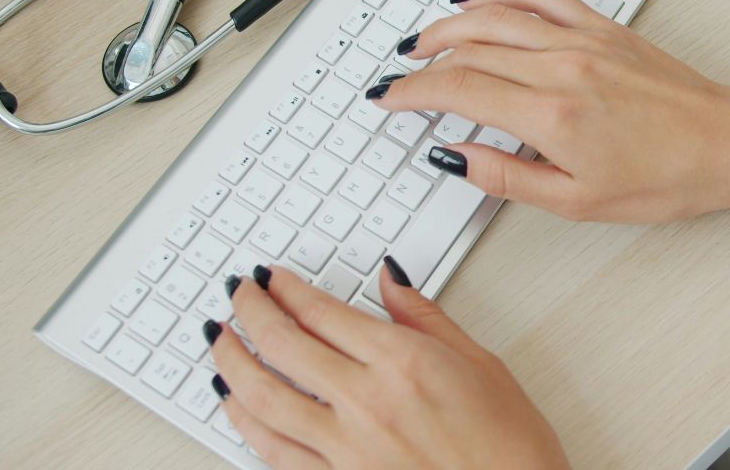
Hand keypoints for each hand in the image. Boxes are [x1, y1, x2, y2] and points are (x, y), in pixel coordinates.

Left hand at [209, 264, 568, 469]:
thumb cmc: (509, 446)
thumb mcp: (479, 362)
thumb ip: (424, 317)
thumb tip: (389, 281)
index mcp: (403, 362)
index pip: (322, 311)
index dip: (287, 288)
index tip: (273, 277)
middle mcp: (366, 402)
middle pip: (283, 345)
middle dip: (250, 311)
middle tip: (239, 293)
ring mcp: (346, 449)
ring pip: (263, 398)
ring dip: (231, 363)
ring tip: (219, 340)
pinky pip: (273, 452)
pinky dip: (244, 423)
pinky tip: (234, 405)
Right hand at [371, 0, 729, 221]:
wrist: (726, 142)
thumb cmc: (667, 176)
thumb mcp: (577, 200)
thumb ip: (506, 176)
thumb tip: (454, 158)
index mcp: (551, 114)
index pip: (458, 89)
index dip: (412, 93)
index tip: (390, 99)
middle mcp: (562, 66)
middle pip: (468, 49)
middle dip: (422, 61)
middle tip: (398, 76)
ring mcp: (583, 39)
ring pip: (496, 15)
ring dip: (449, 24)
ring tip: (423, 40)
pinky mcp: (603, 27)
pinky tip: (480, 0)